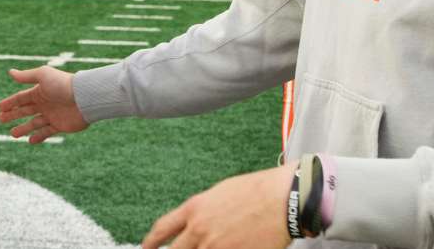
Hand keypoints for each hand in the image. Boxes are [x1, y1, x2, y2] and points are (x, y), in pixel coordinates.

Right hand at [0, 66, 87, 143]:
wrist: (84, 98)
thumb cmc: (63, 84)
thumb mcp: (42, 76)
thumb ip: (26, 76)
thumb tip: (10, 72)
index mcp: (40, 91)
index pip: (21, 98)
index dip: (10, 103)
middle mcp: (45, 103)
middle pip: (25, 110)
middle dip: (13, 115)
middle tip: (0, 120)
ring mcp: (52, 115)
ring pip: (34, 123)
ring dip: (23, 128)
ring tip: (12, 134)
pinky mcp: (60, 125)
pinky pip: (47, 132)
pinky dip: (38, 137)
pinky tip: (30, 140)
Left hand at [142, 164, 295, 248]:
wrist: (283, 199)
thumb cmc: (257, 191)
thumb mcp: (219, 193)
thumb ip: (202, 211)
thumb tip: (194, 223)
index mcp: (194, 209)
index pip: (162, 230)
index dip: (150, 243)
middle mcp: (200, 231)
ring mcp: (217, 247)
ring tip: (209, 247)